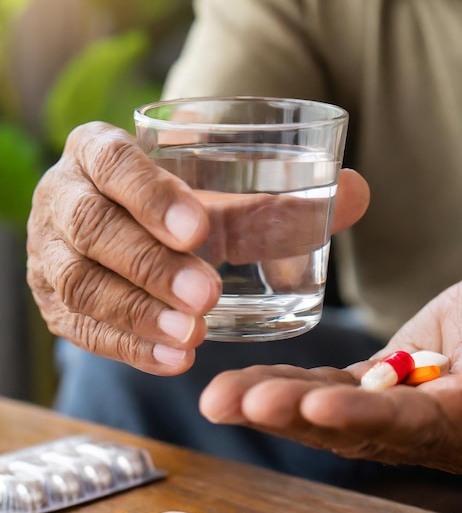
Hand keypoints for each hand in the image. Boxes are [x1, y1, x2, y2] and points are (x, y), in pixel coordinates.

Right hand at [27, 122, 369, 374]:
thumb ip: (277, 202)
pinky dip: (129, 347)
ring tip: (195, 336)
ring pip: (80, 284)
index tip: (201, 229)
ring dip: (138, 313)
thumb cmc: (184, 210)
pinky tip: (176, 360)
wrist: (133, 236)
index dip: (149, 194)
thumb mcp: (221, 201)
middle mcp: (64, 198)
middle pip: (92, 227)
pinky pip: (82, 330)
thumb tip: (359, 192)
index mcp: (99, 152)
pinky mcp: (57, 304)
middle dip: (150, 264)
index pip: (111, 161)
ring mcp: (51, 254)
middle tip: (208, 295)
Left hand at [199, 245, 461, 472]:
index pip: (415, 424)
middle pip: (360, 428)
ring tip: (219, 397)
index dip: (365, 415)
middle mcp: (440, 429)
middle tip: (228, 402)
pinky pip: (338, 388)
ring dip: (278, 404)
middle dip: (294, 415)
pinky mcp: (391, 383)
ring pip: (337, 412)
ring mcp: (411, 409)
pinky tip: (250, 384)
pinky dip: (295, 387)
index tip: (312, 406)